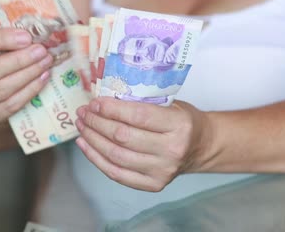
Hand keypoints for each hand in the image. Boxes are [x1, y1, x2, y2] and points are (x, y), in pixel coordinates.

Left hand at [75, 97, 211, 191]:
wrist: (201, 147)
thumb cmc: (183, 122)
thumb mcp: (172, 104)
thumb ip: (143, 103)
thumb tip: (105, 99)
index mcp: (179, 126)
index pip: (138, 116)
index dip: (112, 109)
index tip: (95, 103)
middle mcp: (172, 150)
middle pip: (123, 137)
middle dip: (97, 123)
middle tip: (84, 112)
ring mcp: (162, 171)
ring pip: (116, 156)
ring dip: (93, 139)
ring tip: (82, 126)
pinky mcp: (153, 185)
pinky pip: (116, 174)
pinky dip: (96, 159)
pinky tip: (86, 145)